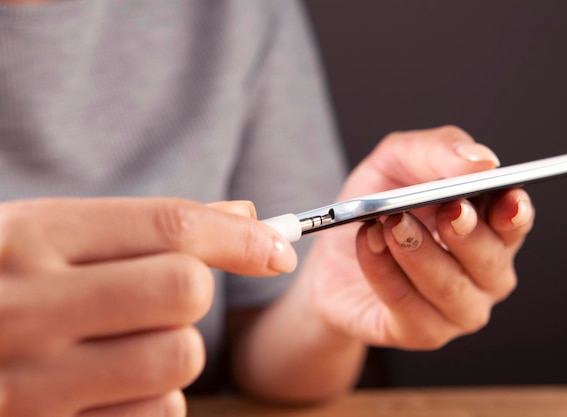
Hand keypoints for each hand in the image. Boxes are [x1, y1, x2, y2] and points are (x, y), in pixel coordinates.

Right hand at [0, 198, 295, 416]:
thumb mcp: (47, 236)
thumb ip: (144, 226)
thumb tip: (246, 214)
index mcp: (27, 237)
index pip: (168, 225)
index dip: (239, 235)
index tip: (276, 246)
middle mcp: (24, 307)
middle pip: (183, 289)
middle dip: (194, 289)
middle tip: (167, 294)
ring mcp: (29, 383)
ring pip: (178, 358)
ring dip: (174, 348)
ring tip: (125, 341)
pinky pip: (156, 413)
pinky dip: (153, 398)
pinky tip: (110, 386)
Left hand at [305, 126, 533, 348]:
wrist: (331, 258)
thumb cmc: (374, 209)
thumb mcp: (396, 162)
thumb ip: (437, 150)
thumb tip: (481, 159)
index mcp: (487, 227)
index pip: (515, 223)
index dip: (513, 212)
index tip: (504, 196)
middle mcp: (482, 273)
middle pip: (491, 260)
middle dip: (465, 233)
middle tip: (443, 208)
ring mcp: (456, 309)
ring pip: (450, 288)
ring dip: (418, 252)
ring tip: (387, 223)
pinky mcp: (421, 332)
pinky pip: (407, 305)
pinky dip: (383, 271)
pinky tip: (366, 244)